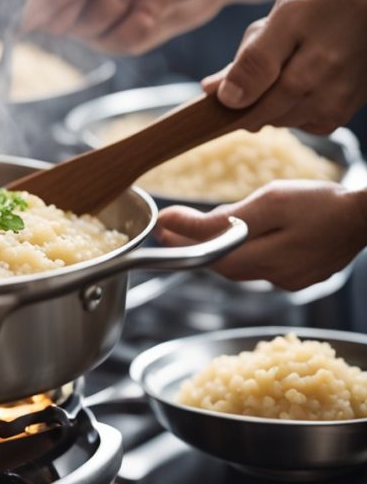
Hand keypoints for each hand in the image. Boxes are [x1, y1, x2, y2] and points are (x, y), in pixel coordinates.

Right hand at [21, 0, 240, 53]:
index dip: (49, 2)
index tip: (51, 16)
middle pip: (62, 16)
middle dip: (97, 3)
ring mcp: (100, 13)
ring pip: (90, 32)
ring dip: (122, 14)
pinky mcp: (120, 34)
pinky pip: (117, 43)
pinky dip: (138, 29)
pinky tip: (154, 8)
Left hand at [155, 181, 366, 290]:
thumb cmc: (323, 202)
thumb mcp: (270, 202)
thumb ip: (225, 219)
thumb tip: (179, 224)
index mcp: (267, 262)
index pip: (211, 260)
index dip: (183, 247)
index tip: (161, 229)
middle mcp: (278, 279)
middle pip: (226, 266)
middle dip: (197, 248)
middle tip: (170, 229)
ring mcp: (292, 280)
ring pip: (244, 266)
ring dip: (221, 250)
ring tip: (197, 230)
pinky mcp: (303, 275)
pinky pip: (264, 265)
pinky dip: (247, 251)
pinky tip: (241, 236)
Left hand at [202, 0, 366, 133]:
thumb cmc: (329, 7)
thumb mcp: (287, 13)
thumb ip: (251, 56)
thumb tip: (214, 92)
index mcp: (303, 68)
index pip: (245, 102)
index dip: (227, 98)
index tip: (218, 88)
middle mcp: (320, 95)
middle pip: (258, 114)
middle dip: (250, 94)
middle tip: (267, 61)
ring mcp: (330, 110)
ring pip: (277, 121)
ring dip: (270, 101)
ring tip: (290, 66)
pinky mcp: (338, 117)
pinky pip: (298, 124)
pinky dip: (290, 109)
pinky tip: (300, 84)